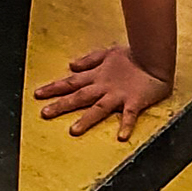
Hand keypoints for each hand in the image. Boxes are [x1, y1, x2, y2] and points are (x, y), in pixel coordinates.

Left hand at [34, 44, 171, 139]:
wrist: (153, 57)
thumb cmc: (131, 56)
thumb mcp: (107, 53)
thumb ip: (89, 60)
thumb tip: (71, 65)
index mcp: (96, 77)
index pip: (71, 82)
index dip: (54, 88)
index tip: (37, 94)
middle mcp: (103, 87)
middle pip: (79, 97)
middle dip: (61, 104)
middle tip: (44, 113)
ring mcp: (118, 95)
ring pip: (99, 108)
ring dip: (86, 119)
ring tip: (74, 130)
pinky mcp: (135, 101)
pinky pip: (130, 115)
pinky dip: (126, 125)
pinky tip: (121, 137)